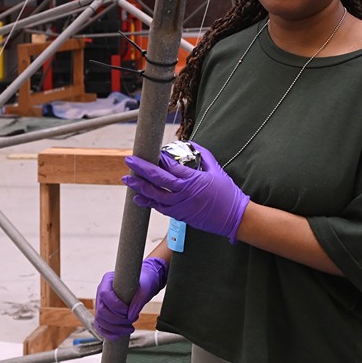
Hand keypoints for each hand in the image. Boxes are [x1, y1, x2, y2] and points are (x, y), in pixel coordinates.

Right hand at [93, 256, 167, 340]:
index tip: (128, 311)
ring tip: (130, 328)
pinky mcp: (103, 313)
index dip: (116, 306)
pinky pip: (100, 326)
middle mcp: (101, 291)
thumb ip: (139, 299)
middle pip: (101, 311)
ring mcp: (101, 303)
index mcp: (108, 280)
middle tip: (131, 321)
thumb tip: (130, 315)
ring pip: (100, 320)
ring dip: (114, 328)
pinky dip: (107, 333)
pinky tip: (117, 336)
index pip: (105, 294)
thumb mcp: (146, 287)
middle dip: (117, 320)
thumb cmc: (145, 282)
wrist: (145, 284)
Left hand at [124, 143, 249, 242]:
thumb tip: (193, 144)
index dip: (159, 159)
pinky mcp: (180, 215)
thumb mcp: (217, 170)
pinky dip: (148, 202)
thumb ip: (204, 155)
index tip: (151, 151)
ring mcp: (180, 206)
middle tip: (129, 160)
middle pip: (157, 180)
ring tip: (127, 179)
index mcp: (193, 180)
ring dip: (139, 187)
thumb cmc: (227, 194)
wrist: (234, 218)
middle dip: (141, 169)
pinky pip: (160, 208)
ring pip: (154, 196)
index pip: (170, 167)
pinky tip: (139, 197)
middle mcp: (183, 193)